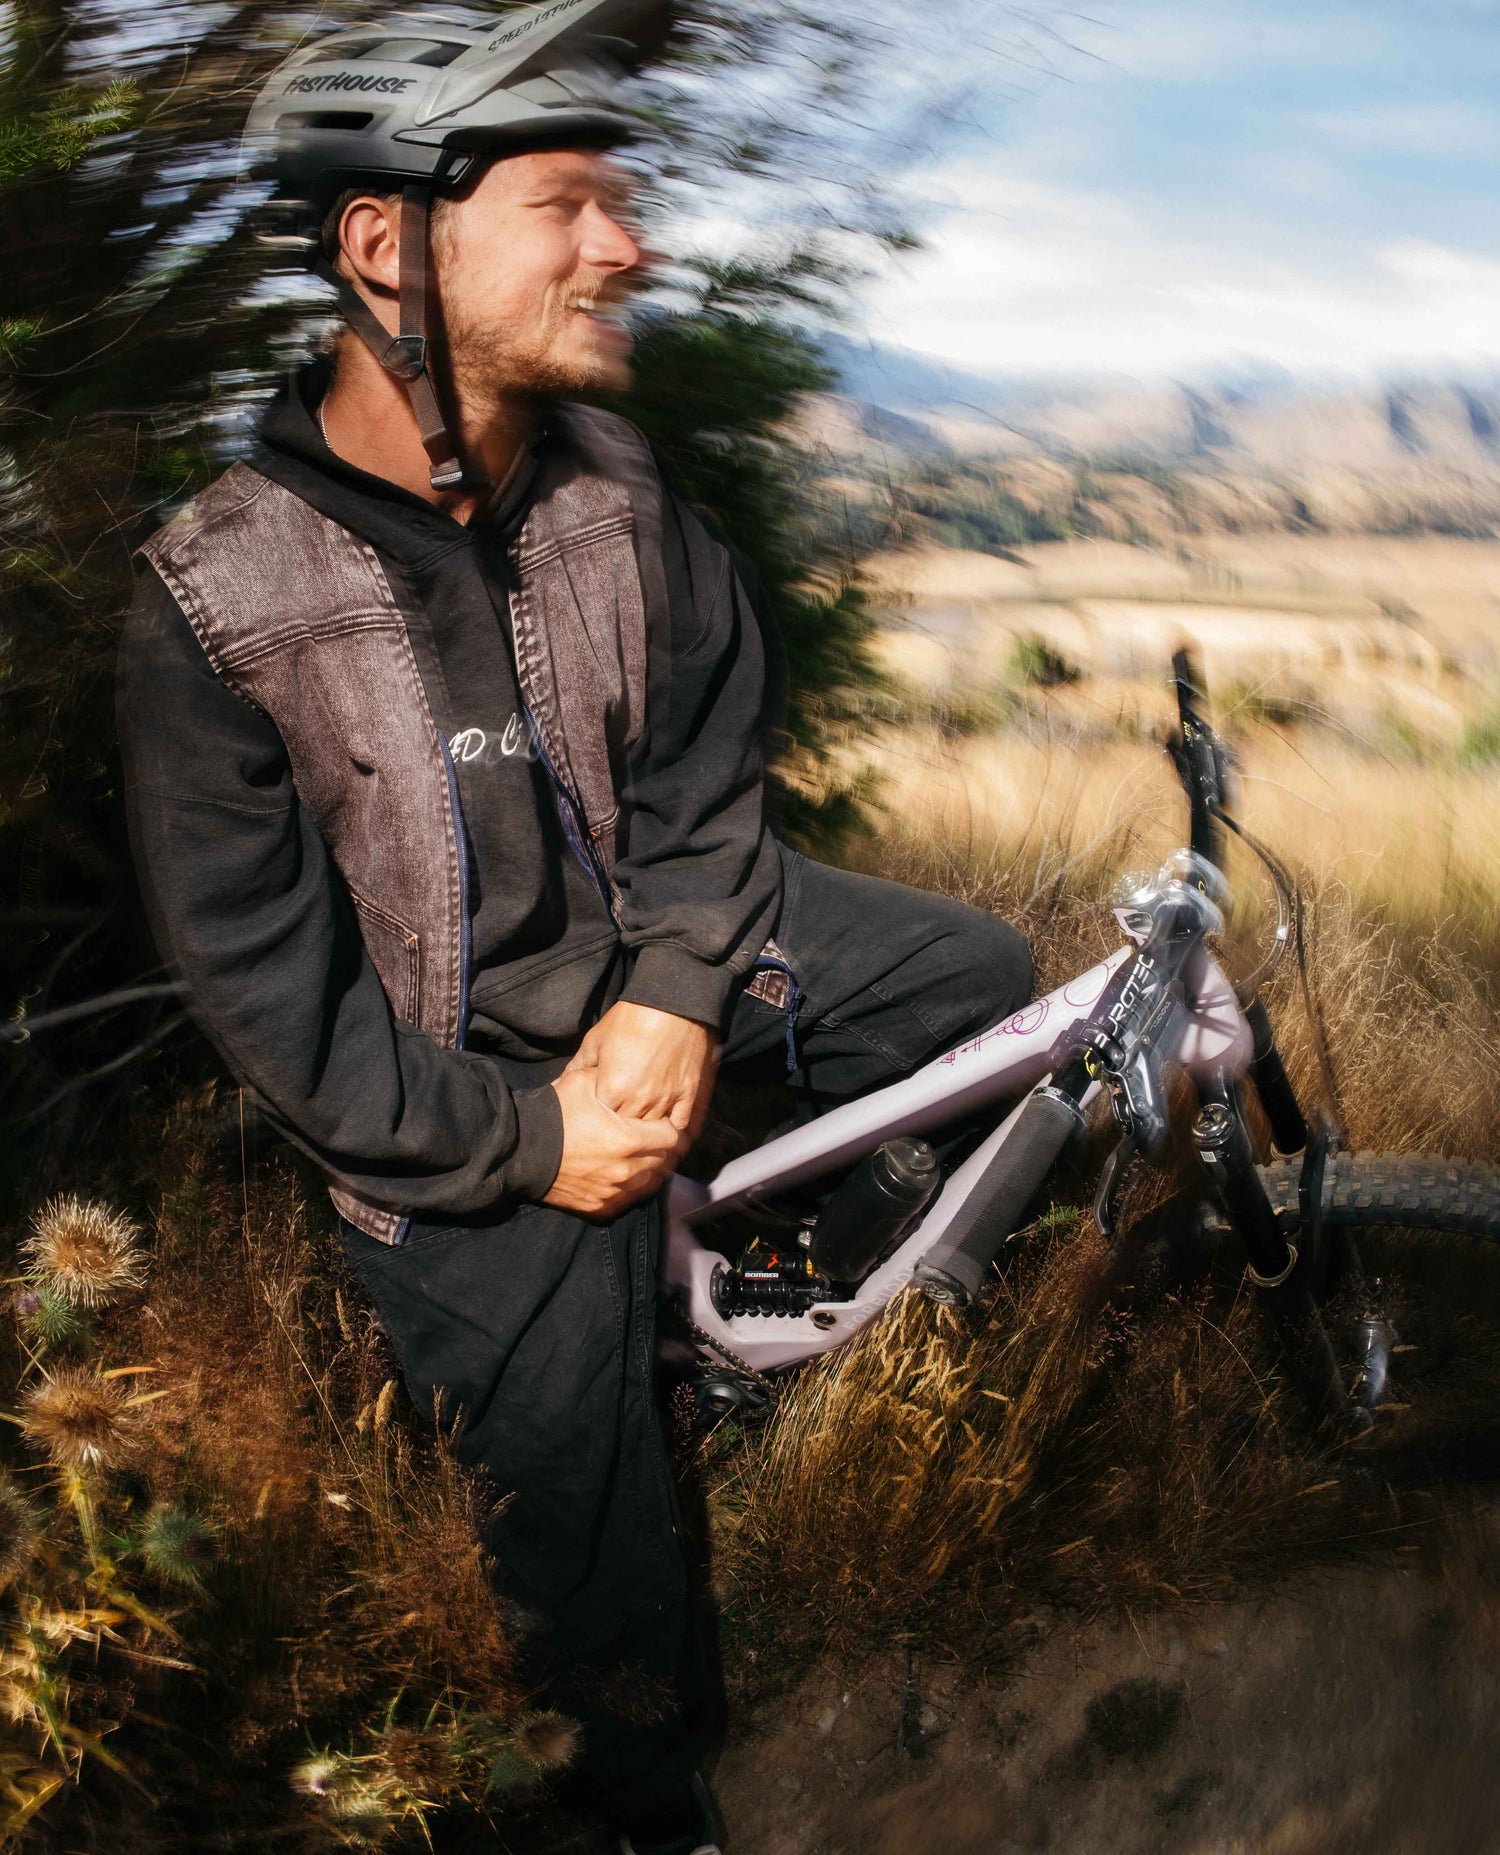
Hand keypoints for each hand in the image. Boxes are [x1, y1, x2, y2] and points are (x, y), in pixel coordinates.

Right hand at [542, 1066, 687, 1218]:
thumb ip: (614, 1078)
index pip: (673, 1137)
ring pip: (650, 1182)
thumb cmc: (553, 1115)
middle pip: (665, 1161)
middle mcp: (627, 1170)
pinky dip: (631, 1188)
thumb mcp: (582, 1082)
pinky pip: (630, 1199)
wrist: (519, 1152)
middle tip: (652, 1136)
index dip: (668, 1126)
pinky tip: (623, 1174)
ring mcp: (614, 1192)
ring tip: (639, 1154)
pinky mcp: (601, 1207)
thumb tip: (632, 1073)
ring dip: (650, 1168)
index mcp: (629, 1140)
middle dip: (661, 1147)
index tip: (660, 1121)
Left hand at [565, 1001, 719, 1138]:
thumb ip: (577, 1068)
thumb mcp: (595, 1040)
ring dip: (647, 1130)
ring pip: (654, 1131)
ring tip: (642, 1129)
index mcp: (613, 1090)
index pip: (601, 1121)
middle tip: (620, 1122)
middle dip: (622, 1128)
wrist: (672, 1003)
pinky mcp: (688, 1094)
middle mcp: (640, 1100)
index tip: (601, 1114)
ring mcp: (666, 1099)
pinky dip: (674, 1128)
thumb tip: (558, 1086)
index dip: (600, 1118)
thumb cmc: (630, 1019)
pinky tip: (668, 1127)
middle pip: (627, 1130)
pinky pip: (681, 1123)